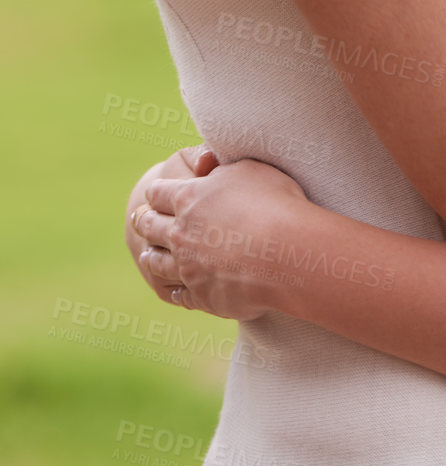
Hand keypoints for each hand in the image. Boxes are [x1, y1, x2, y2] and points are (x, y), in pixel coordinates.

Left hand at [132, 158, 308, 319]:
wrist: (287, 254)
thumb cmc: (274, 203)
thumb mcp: (249, 169)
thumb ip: (222, 172)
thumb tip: (211, 171)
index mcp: (188, 198)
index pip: (158, 192)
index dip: (156, 192)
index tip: (154, 193)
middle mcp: (180, 233)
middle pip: (150, 226)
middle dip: (143, 221)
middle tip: (138, 219)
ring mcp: (187, 267)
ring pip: (157, 262)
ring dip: (151, 256)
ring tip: (146, 254)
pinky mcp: (200, 296)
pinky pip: (178, 294)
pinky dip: (174, 288)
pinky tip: (174, 287)